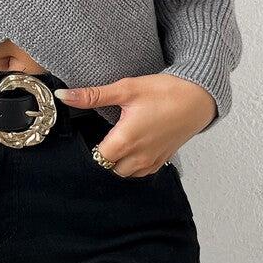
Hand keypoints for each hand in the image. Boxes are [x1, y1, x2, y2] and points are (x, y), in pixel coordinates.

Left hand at [54, 73, 216, 177]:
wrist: (200, 97)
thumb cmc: (165, 91)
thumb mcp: (126, 89)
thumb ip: (92, 95)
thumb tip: (63, 95)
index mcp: (126, 140)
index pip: (97, 157)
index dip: (89, 147)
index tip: (88, 134)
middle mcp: (138, 156)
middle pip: (109, 168)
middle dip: (103, 156)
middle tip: (101, 136)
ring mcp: (152, 161)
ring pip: (125, 173)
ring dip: (118, 162)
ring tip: (117, 140)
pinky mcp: (163, 160)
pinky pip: (141, 173)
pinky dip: (133, 165)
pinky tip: (133, 146)